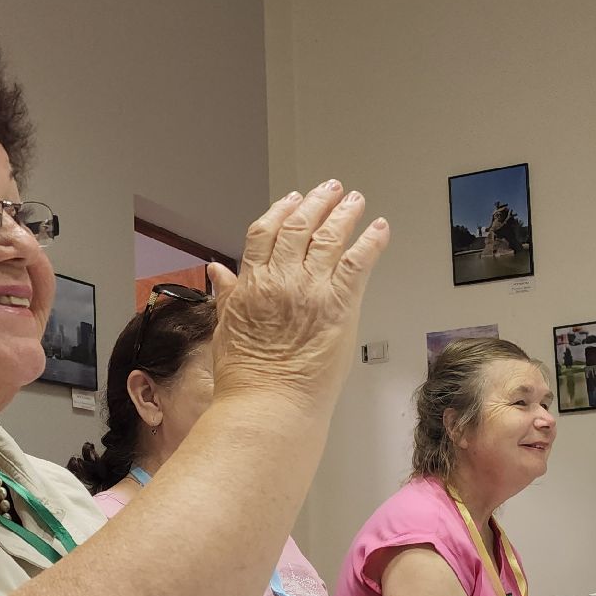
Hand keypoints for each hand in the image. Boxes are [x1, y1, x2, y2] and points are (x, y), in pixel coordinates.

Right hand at [208, 181, 389, 411]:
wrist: (268, 406)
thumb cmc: (246, 379)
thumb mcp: (226, 329)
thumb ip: (227, 295)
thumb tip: (216, 270)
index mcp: (251, 283)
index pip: (264, 232)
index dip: (281, 210)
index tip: (292, 199)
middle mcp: (281, 278)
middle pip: (299, 226)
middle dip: (316, 203)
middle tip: (330, 190)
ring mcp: (311, 289)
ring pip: (330, 236)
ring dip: (345, 213)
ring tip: (355, 200)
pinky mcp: (341, 304)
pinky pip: (359, 262)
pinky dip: (371, 241)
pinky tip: (379, 228)